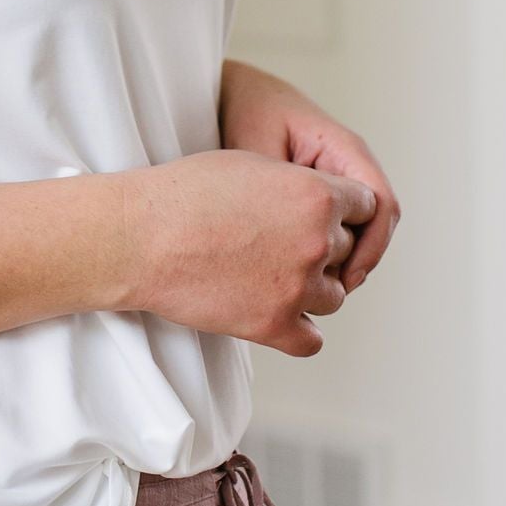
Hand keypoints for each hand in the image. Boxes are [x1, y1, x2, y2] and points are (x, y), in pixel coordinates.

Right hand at [116, 150, 378, 355]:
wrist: (139, 237)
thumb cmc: (184, 194)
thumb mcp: (251, 165)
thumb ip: (297, 183)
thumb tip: (320, 199)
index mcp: (318, 195)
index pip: (366, 207)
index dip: (341, 209)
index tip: (318, 215)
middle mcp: (316, 241)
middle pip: (348, 251)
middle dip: (320, 247)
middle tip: (279, 244)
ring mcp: (297, 287)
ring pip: (333, 296)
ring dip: (310, 289)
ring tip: (271, 277)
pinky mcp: (273, 325)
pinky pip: (312, 340)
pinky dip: (299, 330)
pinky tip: (277, 314)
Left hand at [216, 58, 400, 293]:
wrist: (229, 93)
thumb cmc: (243, 110)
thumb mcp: (257, 148)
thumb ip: (281, 190)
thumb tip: (296, 239)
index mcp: (344, 148)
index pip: (381, 204)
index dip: (370, 247)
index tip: (345, 278)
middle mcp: (350, 164)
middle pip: (378, 223)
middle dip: (361, 261)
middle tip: (331, 294)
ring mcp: (338, 178)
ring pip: (361, 229)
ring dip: (346, 260)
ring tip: (316, 290)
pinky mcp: (320, 192)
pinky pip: (339, 225)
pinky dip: (328, 251)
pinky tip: (303, 271)